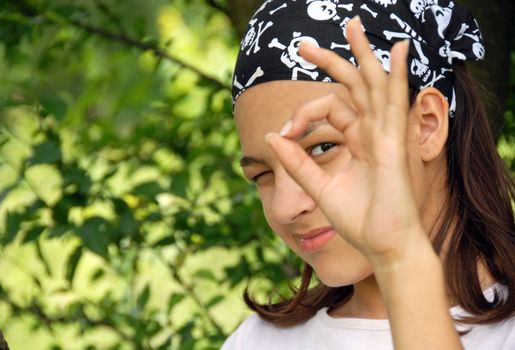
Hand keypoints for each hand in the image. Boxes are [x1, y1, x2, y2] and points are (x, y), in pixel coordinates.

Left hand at [265, 17, 427, 263]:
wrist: (382, 246)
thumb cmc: (358, 220)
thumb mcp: (319, 188)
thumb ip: (297, 162)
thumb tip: (270, 136)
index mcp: (356, 141)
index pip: (329, 109)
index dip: (302, 114)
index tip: (284, 133)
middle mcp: (372, 133)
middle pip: (352, 86)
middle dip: (331, 61)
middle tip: (303, 44)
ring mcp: (385, 135)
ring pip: (374, 85)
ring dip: (363, 54)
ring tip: (352, 24)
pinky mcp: (394, 144)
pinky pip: (396, 103)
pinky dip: (398, 75)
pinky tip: (399, 50)